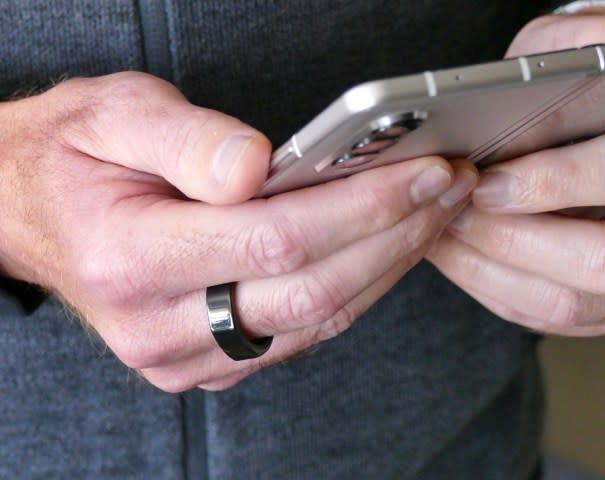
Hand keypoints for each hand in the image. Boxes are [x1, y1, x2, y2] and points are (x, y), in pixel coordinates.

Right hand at [0, 72, 477, 389]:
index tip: (424, 170)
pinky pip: (303, 333)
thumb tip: (258, 165)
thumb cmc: (74, 156)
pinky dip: (358, 289)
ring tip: (436, 212)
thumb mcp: (114, 115)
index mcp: (130, 258)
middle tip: (450, 187)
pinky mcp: (212, 360)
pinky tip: (390, 247)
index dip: (361, 207)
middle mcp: (158, 325)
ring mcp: (187, 355)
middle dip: (395, 235)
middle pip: (310, 290)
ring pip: (317, 320)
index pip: (274, 240)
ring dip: (388, 265)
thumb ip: (185, 139)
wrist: (34, 211)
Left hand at [427, 12, 604, 335]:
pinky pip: (554, 319)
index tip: (487, 175)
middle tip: (462, 208)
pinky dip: (493, 289)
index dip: (554, 178)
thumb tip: (568, 70)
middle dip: (520, 236)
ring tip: (446, 230)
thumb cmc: (603, 93)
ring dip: (496, 268)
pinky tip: (459, 254)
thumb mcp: (596, 47)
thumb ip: (590, 43)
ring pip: (579, 301)